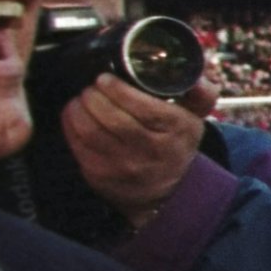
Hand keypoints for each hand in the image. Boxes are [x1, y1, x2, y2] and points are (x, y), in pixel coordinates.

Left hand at [62, 74, 211, 220]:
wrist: (166, 192)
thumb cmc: (175, 145)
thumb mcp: (195, 119)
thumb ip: (200, 94)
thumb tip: (199, 78)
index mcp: (176, 131)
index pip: (143, 108)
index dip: (117, 90)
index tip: (104, 78)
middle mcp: (151, 151)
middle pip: (112, 119)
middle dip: (94, 97)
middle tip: (90, 87)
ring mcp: (124, 166)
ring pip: (90, 132)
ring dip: (78, 109)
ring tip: (80, 99)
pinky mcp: (101, 176)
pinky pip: (78, 145)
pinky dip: (70, 125)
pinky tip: (74, 114)